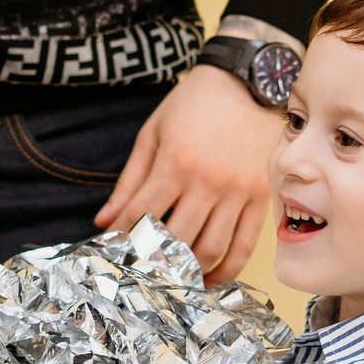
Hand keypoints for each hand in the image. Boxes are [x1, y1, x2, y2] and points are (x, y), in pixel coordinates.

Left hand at [97, 64, 283, 283]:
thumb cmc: (194, 105)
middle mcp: (207, 182)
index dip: (123, 238)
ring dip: (188, 272)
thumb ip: (129, 181)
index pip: (141, 215)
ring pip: (210, 250)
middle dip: (153, 261)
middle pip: (175, 241)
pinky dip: (226, 270)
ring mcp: (237, 193)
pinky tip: (208, 278)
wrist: (248, 84)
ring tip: (171, 278)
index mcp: (175, 162)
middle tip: (140, 272)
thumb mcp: (152, 134)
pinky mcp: (259, 199)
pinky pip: (243, 246)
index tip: (114, 250)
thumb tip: (104, 222)